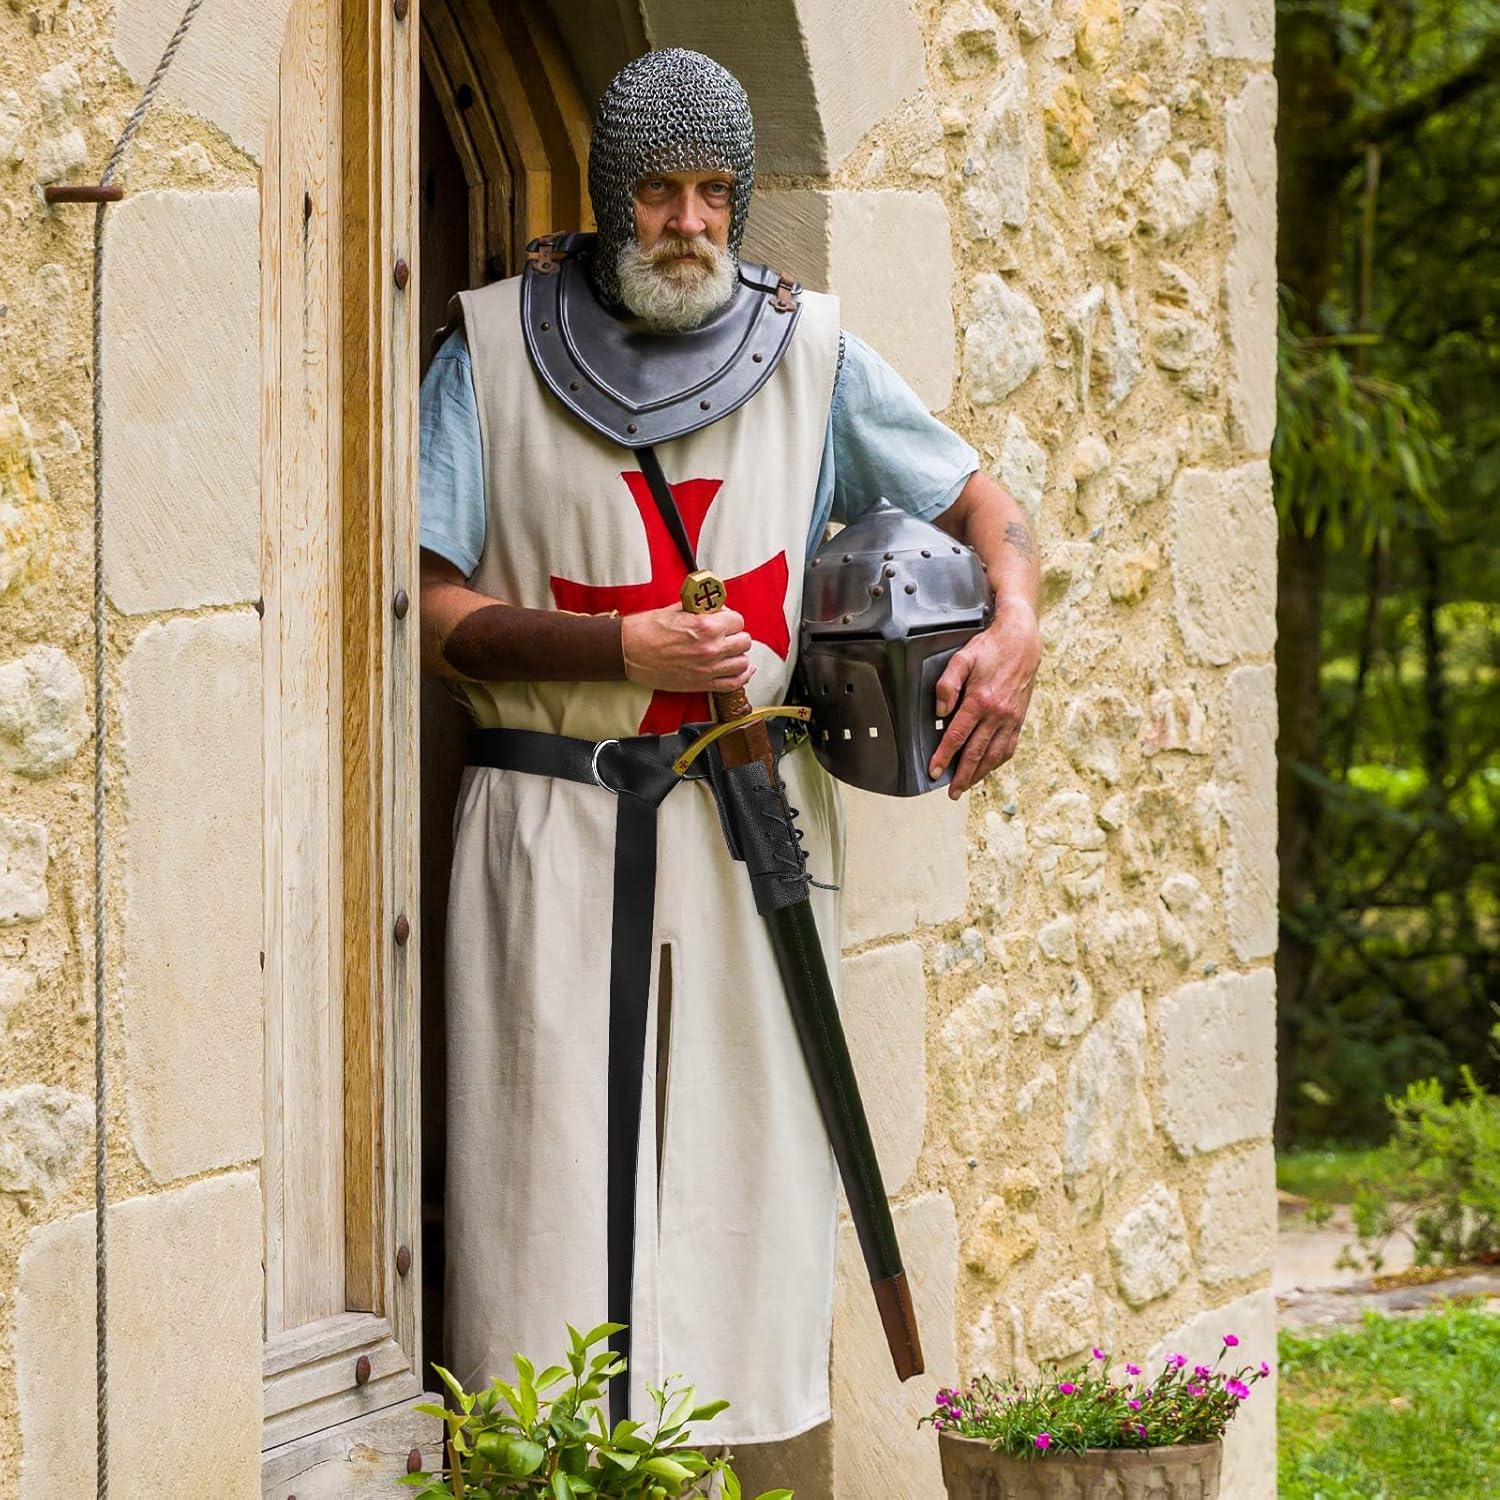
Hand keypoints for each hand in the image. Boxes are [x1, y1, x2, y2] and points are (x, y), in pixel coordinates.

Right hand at [621, 603, 754, 693]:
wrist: (628, 652)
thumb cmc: (648, 629)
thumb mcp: (678, 608)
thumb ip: (703, 608)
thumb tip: (718, 608)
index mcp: (706, 627)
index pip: (738, 620)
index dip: (730, 618)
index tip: (723, 620)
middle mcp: (711, 649)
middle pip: (744, 641)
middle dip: (736, 635)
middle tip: (725, 635)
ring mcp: (708, 669)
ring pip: (743, 662)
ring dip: (738, 655)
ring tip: (729, 651)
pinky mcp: (702, 684)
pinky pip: (734, 683)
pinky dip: (741, 676)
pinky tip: (741, 669)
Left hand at [929, 598, 1040, 797]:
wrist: (1022, 640)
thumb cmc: (990, 647)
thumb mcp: (962, 658)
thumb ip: (947, 684)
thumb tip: (940, 712)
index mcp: (980, 700)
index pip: (957, 736)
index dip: (944, 756)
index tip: (934, 771)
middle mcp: (997, 714)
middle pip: (976, 752)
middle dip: (962, 775)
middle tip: (951, 792)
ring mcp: (1011, 718)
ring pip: (994, 754)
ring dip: (980, 773)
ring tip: (967, 786)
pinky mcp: (1019, 718)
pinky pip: (1009, 747)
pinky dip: (997, 761)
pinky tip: (988, 767)